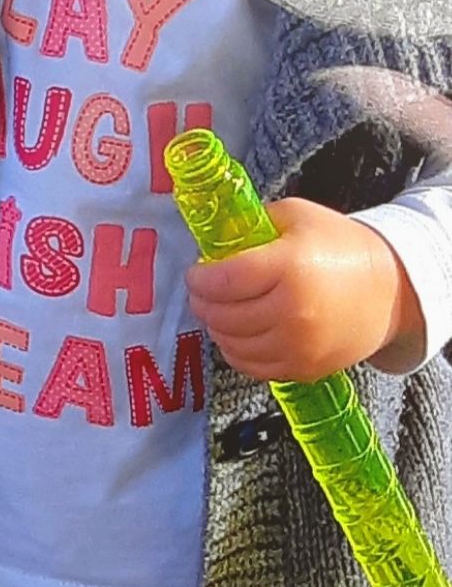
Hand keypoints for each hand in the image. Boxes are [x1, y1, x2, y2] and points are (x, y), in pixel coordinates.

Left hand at [185, 194, 426, 382]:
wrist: (390, 290)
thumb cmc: (341, 247)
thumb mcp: (296, 216)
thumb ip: (252, 225)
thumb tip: (213, 239)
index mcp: (290, 268)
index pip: (224, 281)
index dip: (199, 278)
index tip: (196, 273)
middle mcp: (293, 312)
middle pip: (223, 315)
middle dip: (202, 302)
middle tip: (202, 291)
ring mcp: (300, 346)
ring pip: (233, 345)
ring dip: (216, 327)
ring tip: (218, 310)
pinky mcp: (305, 369)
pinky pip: (253, 367)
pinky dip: (237, 352)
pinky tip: (237, 334)